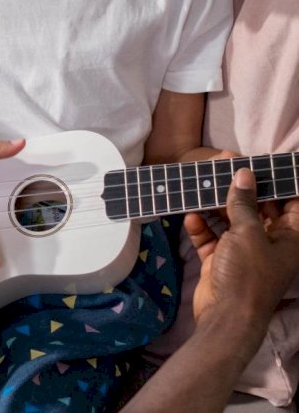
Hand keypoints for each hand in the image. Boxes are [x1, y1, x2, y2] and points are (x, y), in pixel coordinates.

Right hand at [184, 168, 298, 326]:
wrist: (226, 317)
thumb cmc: (248, 273)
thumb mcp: (248, 233)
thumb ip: (245, 202)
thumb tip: (244, 173)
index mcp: (289, 236)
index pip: (291, 202)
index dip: (277, 182)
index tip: (260, 162)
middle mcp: (268, 242)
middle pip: (257, 208)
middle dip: (240, 188)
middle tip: (222, 165)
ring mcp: (242, 252)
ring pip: (230, 220)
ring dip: (216, 204)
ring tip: (200, 183)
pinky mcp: (219, 260)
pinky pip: (210, 237)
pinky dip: (201, 227)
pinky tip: (190, 216)